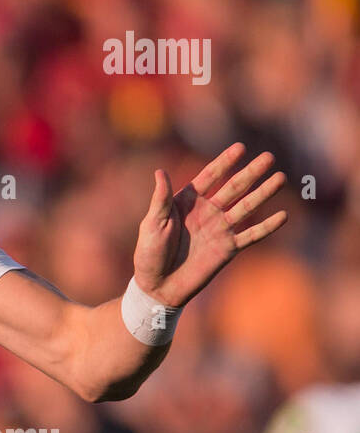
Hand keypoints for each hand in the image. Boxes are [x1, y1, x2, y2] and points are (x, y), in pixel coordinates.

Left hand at [132, 143, 286, 306]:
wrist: (158, 285)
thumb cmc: (149, 253)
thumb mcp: (152, 223)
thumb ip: (160, 199)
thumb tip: (159, 171)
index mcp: (187, 201)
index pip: (210, 176)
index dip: (224, 162)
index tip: (240, 147)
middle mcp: (207, 212)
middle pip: (234, 187)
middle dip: (251, 172)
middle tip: (269, 156)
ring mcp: (220, 229)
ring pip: (247, 207)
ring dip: (264, 193)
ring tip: (280, 177)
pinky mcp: (228, 248)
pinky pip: (251, 236)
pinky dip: (267, 227)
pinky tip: (283, 215)